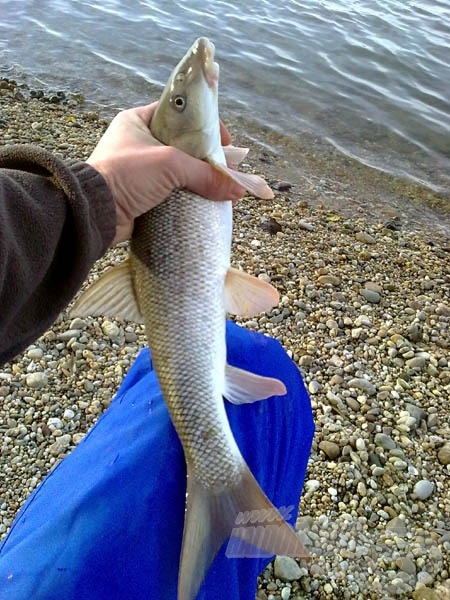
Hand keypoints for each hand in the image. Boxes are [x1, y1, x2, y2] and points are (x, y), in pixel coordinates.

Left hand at [87, 102, 243, 244]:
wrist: (96, 212)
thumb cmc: (126, 174)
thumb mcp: (169, 164)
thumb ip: (204, 173)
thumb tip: (236, 188)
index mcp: (138, 121)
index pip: (179, 115)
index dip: (204, 124)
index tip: (225, 141)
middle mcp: (139, 142)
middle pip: (183, 145)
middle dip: (206, 157)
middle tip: (227, 167)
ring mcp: (140, 170)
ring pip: (179, 170)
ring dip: (199, 179)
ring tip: (221, 186)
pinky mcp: (143, 194)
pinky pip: (173, 191)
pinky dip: (189, 196)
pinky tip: (205, 201)